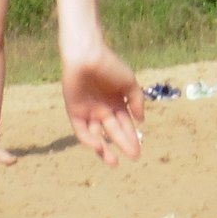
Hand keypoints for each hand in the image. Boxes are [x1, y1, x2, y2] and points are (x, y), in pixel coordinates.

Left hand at [61, 42, 146, 164]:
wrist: (88, 56)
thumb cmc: (110, 65)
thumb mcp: (129, 82)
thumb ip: (136, 101)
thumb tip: (141, 120)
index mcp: (116, 103)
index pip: (125, 124)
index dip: (132, 138)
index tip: (138, 152)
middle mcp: (102, 110)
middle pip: (113, 132)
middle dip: (123, 144)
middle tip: (133, 157)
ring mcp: (88, 112)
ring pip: (96, 135)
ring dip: (104, 149)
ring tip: (113, 161)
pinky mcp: (74, 112)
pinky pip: (81, 130)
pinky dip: (89, 140)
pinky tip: (99, 146)